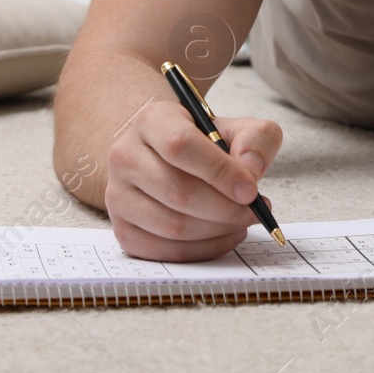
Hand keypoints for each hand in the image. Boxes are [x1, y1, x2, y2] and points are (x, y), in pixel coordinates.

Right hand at [105, 98, 283, 261]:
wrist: (170, 160)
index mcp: (152, 120)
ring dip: (217, 231)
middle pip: (178, 191)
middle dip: (225, 208)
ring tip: (242, 221)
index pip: (180, 146)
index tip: (251, 191)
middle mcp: (125, 156)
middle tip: (254, 212)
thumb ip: (256, 139)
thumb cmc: (207, 144)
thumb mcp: (238, 128)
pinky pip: (164, 252)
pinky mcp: (122, 229)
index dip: (219, 172)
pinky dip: (202, 250)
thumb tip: (250, 169)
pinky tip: (223, 235)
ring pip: (172, 226)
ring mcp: (118, 195)